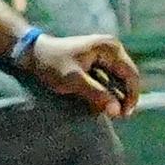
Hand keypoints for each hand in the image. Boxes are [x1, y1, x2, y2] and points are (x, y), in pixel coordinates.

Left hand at [22, 32, 142, 116]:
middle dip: (125, 96)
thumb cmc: (51, 64)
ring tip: (111, 111)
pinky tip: (103, 102)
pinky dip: (109, 89)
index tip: (124, 115)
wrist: (32, 53)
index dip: (131, 96)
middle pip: (128, 76)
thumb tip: (117, 110)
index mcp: (110, 48)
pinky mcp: (99, 59)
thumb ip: (96, 94)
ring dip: (117, 94)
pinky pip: (111, 76)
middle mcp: (112, 47)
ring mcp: (106, 52)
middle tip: (119, 116)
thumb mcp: (73, 80)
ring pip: (120, 78)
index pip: (131, 75)